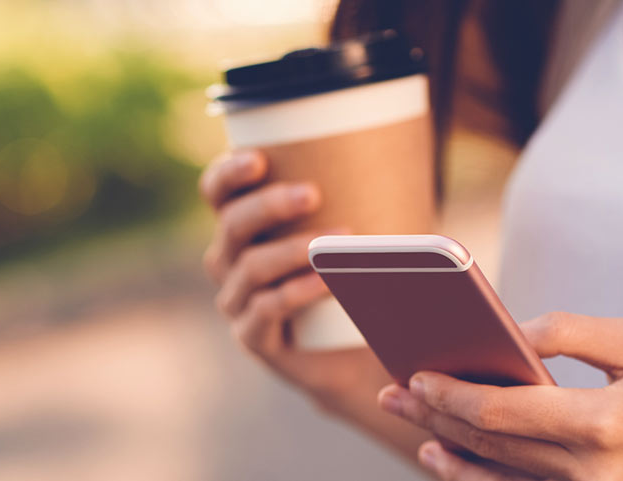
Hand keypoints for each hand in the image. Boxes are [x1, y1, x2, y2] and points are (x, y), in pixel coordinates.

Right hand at [200, 149, 379, 398]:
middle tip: (313, 194)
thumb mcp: (355, 234)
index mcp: (243, 226)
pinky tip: (327, 282)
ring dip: (293, 250)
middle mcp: (229, 261)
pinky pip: (266, 309)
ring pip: (250, 267)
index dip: (228, 174)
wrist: (357, 351)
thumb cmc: (355, 279)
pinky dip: (297, 292)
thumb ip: (363, 201)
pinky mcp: (253, 337)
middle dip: (269, 205)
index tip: (260, 160)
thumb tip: (405, 166)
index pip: (217, 192)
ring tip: (337, 241)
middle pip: (232, 225)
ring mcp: (237, 302)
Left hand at [378, 312, 622, 480]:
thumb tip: (504, 333)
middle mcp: (592, 475)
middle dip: (434, 420)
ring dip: (450, 457)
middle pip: (490, 446)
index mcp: (601, 427)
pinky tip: (454, 464)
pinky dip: (484, 480)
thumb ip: (565, 333)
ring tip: (415, 433)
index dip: (449, 396)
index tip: (413, 377)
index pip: (500, 413)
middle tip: (391, 396)